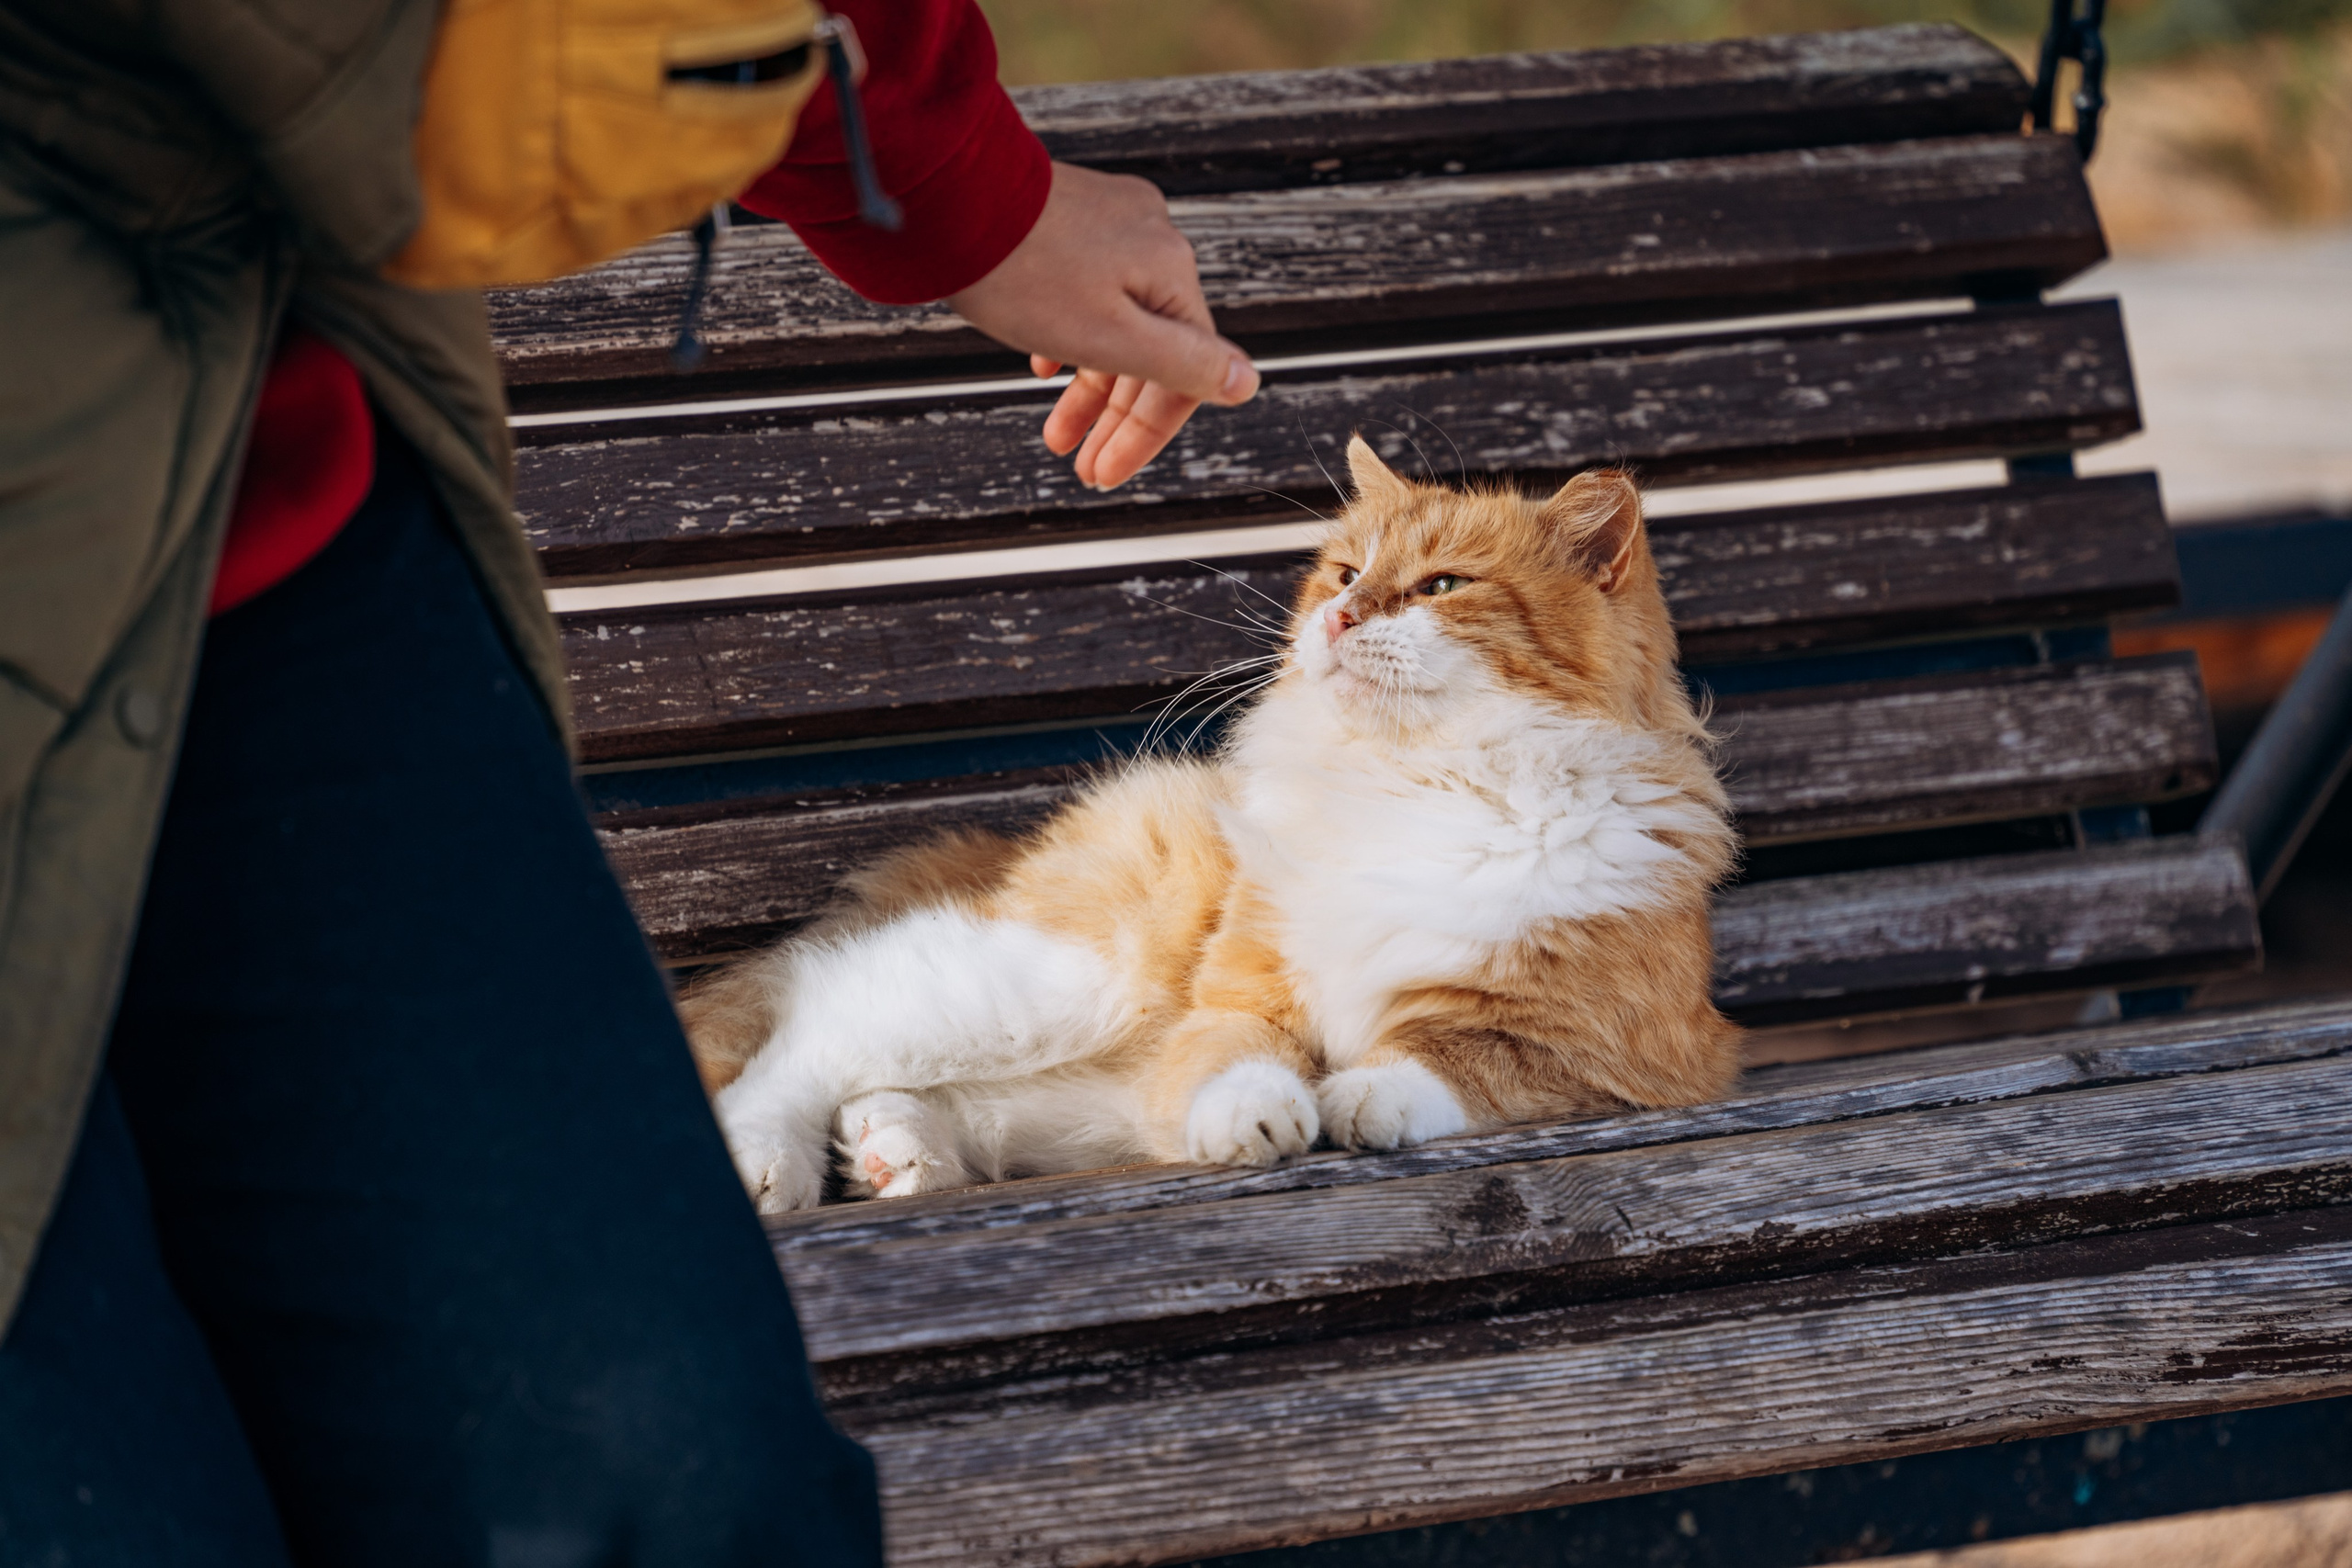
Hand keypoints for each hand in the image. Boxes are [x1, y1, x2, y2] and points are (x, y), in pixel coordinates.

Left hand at [948, 161, 1259, 488]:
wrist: (944, 195)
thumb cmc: (1019, 270)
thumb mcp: (1110, 336)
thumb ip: (1184, 364)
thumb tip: (1247, 382)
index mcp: (1171, 273)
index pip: (1182, 373)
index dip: (1147, 434)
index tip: (1108, 472)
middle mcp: (1152, 240)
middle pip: (1149, 350)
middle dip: (1113, 418)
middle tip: (1082, 464)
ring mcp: (1112, 222)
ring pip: (1115, 322)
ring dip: (1088, 385)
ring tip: (1058, 431)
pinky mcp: (1072, 215)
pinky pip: (1087, 289)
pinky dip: (1070, 337)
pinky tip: (1044, 364)